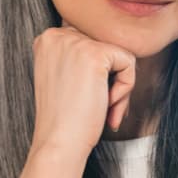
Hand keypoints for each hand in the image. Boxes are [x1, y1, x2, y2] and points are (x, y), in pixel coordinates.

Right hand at [29, 26, 135, 158]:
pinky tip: (107, 106)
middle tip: (102, 108)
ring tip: (105, 109)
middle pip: (105, 47)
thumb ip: (80, 58)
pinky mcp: (95, 55)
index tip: (88, 98)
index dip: (97, 73)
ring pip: (118, 55)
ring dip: (119, 86)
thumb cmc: (64, 118)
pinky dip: (126, 88)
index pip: (90, 42)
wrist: (59, 142)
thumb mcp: (64, 77)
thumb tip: (112, 49)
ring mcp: (75, 43)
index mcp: (48, 39)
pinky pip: (129, 62)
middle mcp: (58, 35)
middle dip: (110, 79)